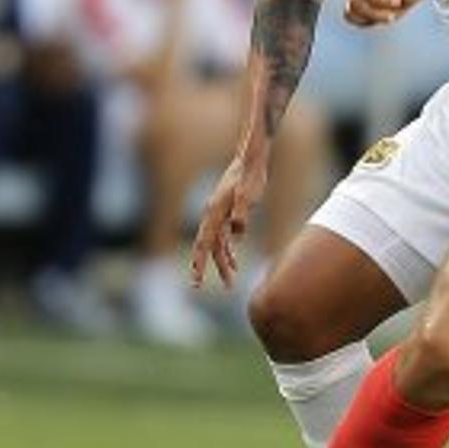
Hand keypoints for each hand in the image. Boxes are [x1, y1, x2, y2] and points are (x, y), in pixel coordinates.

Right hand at [189, 156, 265, 289]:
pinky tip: (235, 262)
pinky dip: (228, 251)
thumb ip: (242, 212)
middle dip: (207, 268)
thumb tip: (238, 232)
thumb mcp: (249, 194)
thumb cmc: (250, 176)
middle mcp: (212, 215)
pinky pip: (223, 237)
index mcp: (214, 212)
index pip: (204, 243)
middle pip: (207, 247)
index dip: (199, 263)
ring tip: (230, 282)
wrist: (251, 160)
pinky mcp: (227, 213)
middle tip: (204, 287)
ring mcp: (218, 214)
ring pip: (217, 244)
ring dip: (223, 262)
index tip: (196, 281)